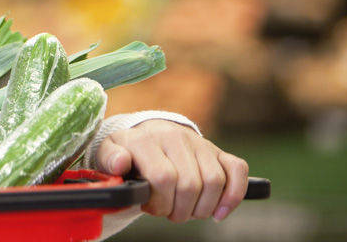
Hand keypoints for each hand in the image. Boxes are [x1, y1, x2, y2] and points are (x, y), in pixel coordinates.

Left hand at [94, 119, 248, 222]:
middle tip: (169, 212)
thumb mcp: (109, 154)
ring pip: (214, 181)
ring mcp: (199, 143)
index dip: (160, 202)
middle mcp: (175, 136)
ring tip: (186, 210)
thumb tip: (121, 164)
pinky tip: (218, 212)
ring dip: (202, 208)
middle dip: (179, 209)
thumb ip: (110, 159)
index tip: (150, 207)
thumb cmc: (128, 152)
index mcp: (146, 139)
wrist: (146, 134)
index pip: (163, 176)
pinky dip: (233, 195)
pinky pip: (238, 170)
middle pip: (190, 184)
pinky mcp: (217, 151)